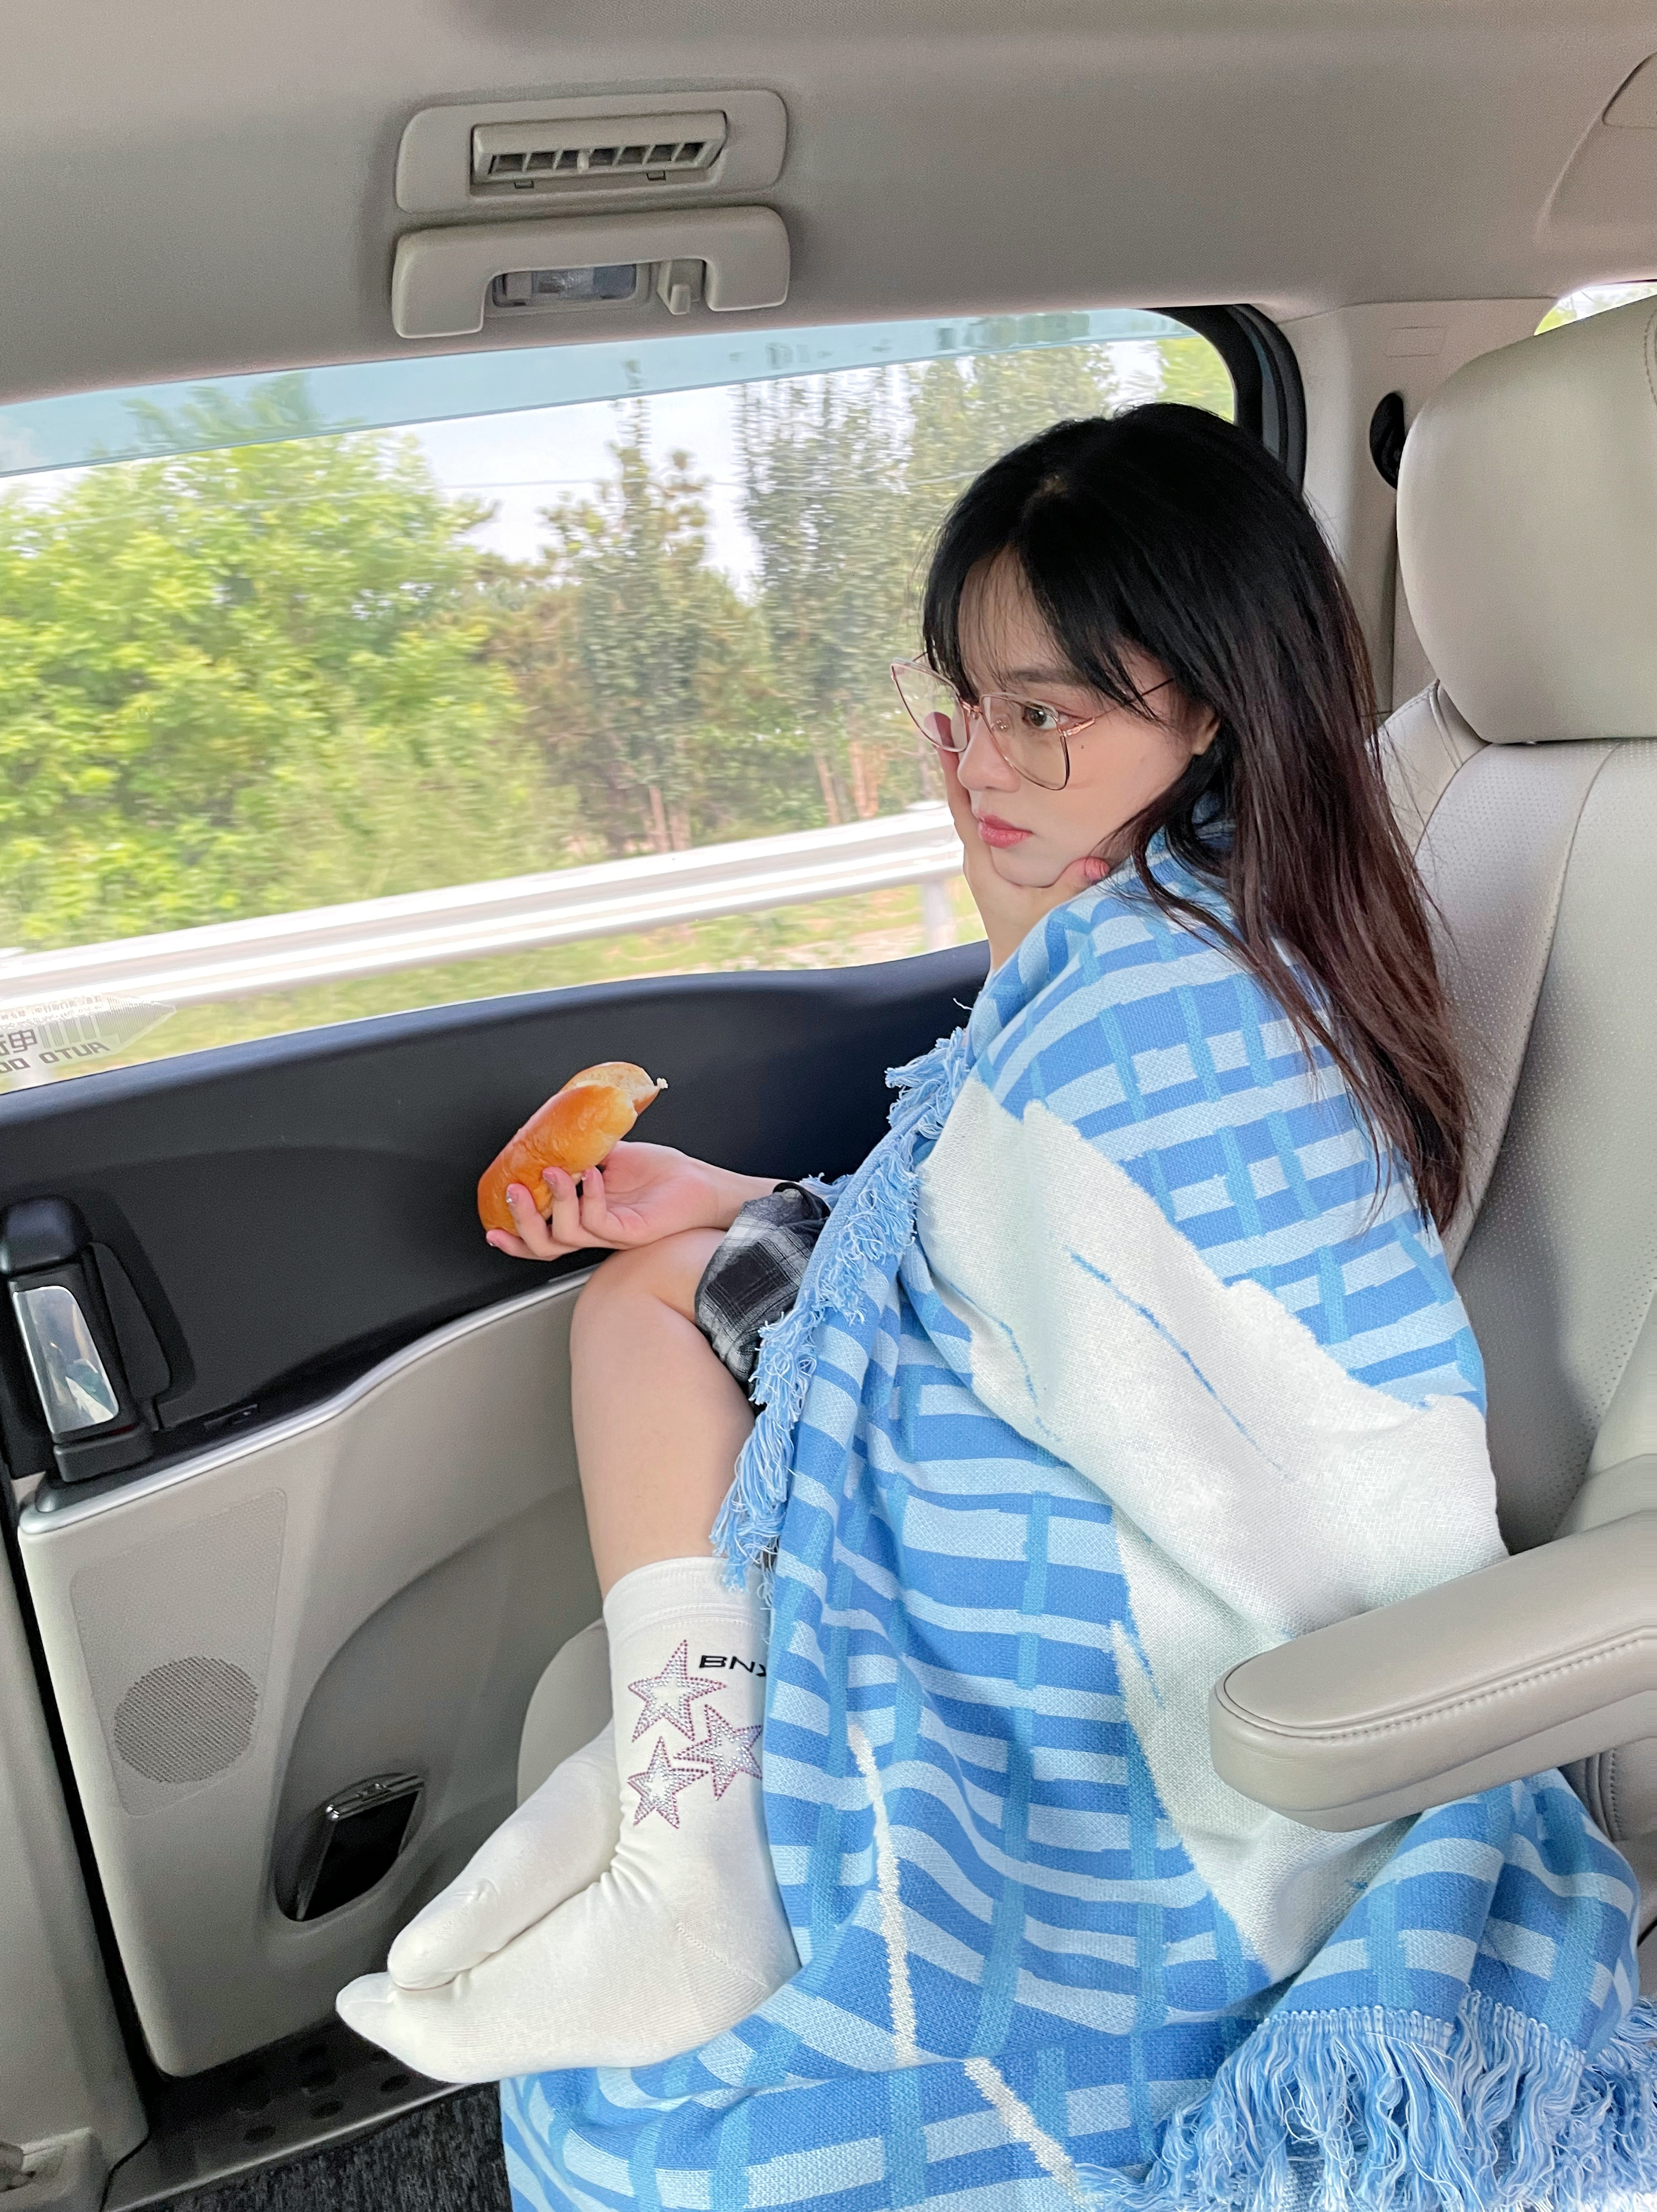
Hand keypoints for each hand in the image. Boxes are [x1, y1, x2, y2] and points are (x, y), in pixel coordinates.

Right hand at [485, 1142, 775, 1260]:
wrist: (701, 1184)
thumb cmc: (662, 1175)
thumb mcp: (610, 1157)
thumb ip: (581, 1151)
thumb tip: (553, 1135)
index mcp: (584, 1218)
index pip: (541, 1238)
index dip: (514, 1236)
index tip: (492, 1225)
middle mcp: (594, 1231)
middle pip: (544, 1246)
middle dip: (522, 1221)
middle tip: (516, 1192)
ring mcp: (612, 1235)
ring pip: (566, 1236)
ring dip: (555, 1201)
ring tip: (556, 1172)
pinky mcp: (631, 1232)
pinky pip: (599, 1223)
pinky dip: (589, 1197)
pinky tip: (594, 1175)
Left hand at [938, 743, 1109, 971]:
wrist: (1016, 968)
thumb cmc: (1031, 945)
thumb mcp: (1053, 917)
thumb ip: (1071, 888)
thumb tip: (1096, 862)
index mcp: (984, 862)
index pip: (963, 807)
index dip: (952, 771)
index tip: (942, 734)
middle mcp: (978, 854)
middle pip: (963, 797)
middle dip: (958, 757)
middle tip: (952, 712)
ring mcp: (985, 856)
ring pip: (974, 804)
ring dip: (972, 769)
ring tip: (969, 728)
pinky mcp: (995, 860)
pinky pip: (988, 817)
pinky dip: (987, 790)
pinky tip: (998, 769)